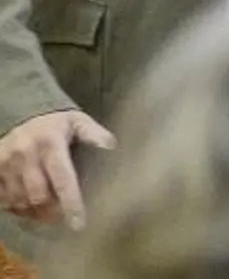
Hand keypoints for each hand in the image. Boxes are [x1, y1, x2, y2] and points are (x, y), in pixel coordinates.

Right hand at [0, 109, 114, 229]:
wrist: (21, 113)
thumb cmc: (57, 124)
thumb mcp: (78, 122)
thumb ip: (94, 133)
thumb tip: (111, 145)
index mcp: (50, 144)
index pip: (62, 179)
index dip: (71, 203)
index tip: (79, 223)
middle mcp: (26, 154)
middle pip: (38, 195)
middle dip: (52, 211)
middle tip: (64, 218)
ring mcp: (6, 163)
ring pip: (19, 200)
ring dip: (34, 212)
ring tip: (48, 215)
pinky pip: (3, 198)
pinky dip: (16, 207)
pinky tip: (29, 207)